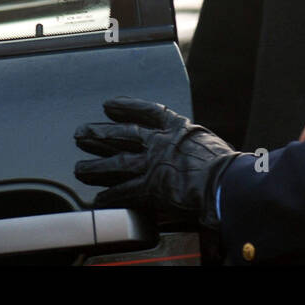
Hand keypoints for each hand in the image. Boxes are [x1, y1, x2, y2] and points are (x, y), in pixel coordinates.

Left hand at [74, 97, 240, 229]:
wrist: (221, 180)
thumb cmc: (224, 162)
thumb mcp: (208, 141)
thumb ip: (193, 142)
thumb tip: (195, 146)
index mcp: (177, 128)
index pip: (146, 111)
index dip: (126, 107)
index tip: (110, 105)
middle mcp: (159, 143)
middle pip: (123, 135)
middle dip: (100, 134)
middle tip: (82, 133)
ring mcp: (151, 164)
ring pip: (116, 163)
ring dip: (96, 166)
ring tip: (80, 168)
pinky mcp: (149, 187)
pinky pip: (124, 192)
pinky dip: (111, 196)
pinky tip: (99, 198)